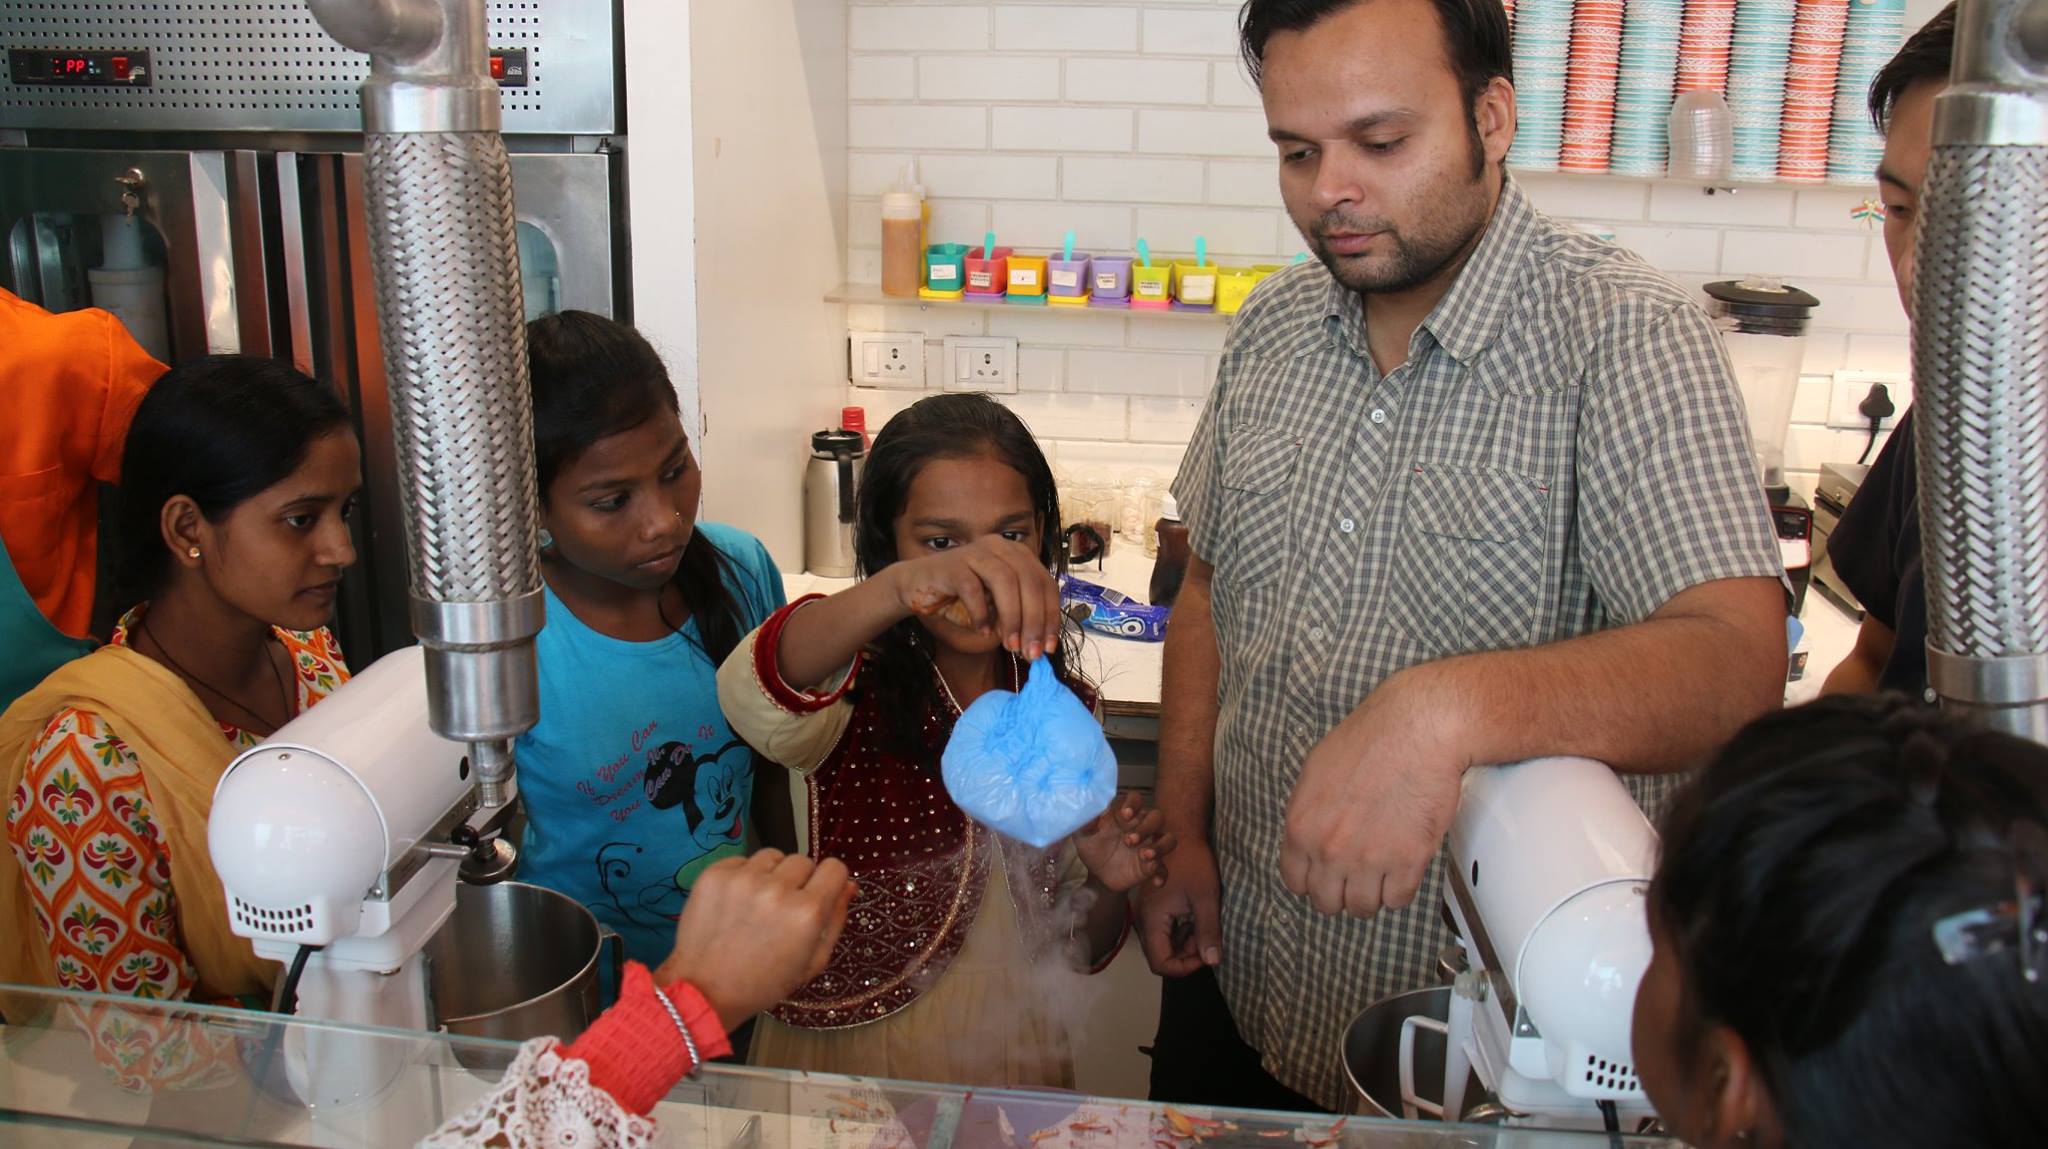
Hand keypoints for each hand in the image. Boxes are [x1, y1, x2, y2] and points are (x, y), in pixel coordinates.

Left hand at [655, 850, 854, 1030]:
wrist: (704, 991)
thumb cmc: (764, 983)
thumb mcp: (813, 962)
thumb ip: (836, 920)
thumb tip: (849, 885)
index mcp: (807, 912)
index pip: (834, 868)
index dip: (829, 881)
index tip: (818, 893)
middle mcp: (777, 889)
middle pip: (804, 860)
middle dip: (799, 881)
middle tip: (782, 909)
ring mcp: (743, 879)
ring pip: (773, 856)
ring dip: (771, 874)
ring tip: (757, 904)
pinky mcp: (715, 875)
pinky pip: (742, 860)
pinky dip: (743, 876)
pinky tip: (736, 903)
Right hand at [887, 536, 1062, 659]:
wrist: (915, 585)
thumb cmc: (960, 597)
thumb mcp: (996, 605)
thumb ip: (1019, 615)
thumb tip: (1040, 644)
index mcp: (1017, 554)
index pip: (1045, 583)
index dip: (1051, 616)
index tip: (1049, 647)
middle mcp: (1000, 547)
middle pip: (1029, 582)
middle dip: (1034, 621)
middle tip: (1031, 653)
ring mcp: (976, 552)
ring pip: (1006, 581)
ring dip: (1012, 618)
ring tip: (1011, 646)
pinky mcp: (953, 564)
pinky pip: (973, 589)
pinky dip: (981, 614)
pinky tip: (982, 632)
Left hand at [1072, 791, 1176, 893]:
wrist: (1097, 874)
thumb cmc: (1092, 846)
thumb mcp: (1083, 834)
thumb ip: (1087, 821)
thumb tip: (1090, 808)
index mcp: (1125, 814)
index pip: (1135, 799)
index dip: (1133, 804)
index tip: (1125, 814)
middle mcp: (1142, 826)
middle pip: (1156, 817)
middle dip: (1147, 827)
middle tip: (1129, 840)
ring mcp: (1150, 845)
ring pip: (1168, 839)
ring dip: (1160, 846)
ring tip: (1145, 856)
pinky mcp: (1152, 866)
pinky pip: (1164, 868)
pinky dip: (1162, 874)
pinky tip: (1154, 881)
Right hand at [1135, 833, 1220, 976]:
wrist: (1180, 830)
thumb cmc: (1193, 862)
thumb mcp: (1206, 898)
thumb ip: (1208, 931)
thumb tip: (1213, 962)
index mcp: (1152, 920)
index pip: (1161, 963)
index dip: (1185, 967)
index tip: (1207, 953)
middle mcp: (1145, 919)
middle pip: (1161, 955)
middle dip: (1187, 955)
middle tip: (1209, 940)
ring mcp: (1148, 912)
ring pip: (1163, 943)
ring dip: (1185, 942)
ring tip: (1205, 926)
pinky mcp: (1154, 905)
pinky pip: (1165, 928)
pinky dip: (1182, 930)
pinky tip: (1197, 916)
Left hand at [1279, 668, 1465, 918]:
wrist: (1416, 731)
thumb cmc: (1369, 741)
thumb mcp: (1315, 772)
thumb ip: (1307, 812)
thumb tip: (1309, 836)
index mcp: (1302, 827)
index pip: (1295, 881)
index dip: (1311, 881)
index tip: (1324, 876)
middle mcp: (1330, 850)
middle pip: (1327, 902)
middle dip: (1340, 893)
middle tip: (1354, 878)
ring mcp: (1369, 859)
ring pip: (1362, 908)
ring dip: (1371, 896)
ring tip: (1379, 876)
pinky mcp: (1407, 861)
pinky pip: (1398, 900)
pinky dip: (1400, 891)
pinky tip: (1401, 871)